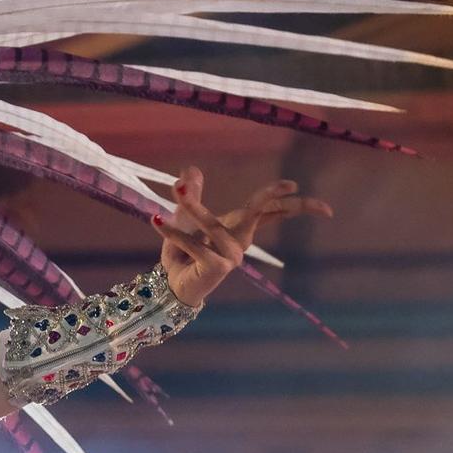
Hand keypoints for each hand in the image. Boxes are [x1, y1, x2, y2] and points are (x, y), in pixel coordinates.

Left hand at [150, 167, 332, 306]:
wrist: (171, 283)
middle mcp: (240, 241)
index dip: (286, 199)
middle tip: (292, 184)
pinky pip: (193, 245)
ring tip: (176, 190)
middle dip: (276, 198)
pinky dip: (173, 232)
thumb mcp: (185, 218)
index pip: (269, 211)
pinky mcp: (216, 267)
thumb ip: (191, 194)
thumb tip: (191, 169)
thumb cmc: (183, 252)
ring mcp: (231, 255)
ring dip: (192, 206)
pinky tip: (156, 220)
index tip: (296, 184)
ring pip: (213, 223)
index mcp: (239, 228)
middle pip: (263, 214)